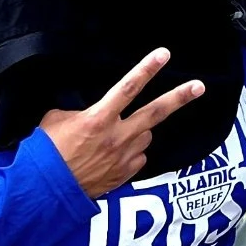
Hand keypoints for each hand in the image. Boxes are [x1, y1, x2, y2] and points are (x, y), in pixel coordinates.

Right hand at [41, 49, 205, 197]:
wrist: (46, 190)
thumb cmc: (47, 152)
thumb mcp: (56, 120)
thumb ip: (80, 112)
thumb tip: (88, 113)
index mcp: (98, 118)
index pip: (128, 87)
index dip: (147, 69)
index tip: (164, 55)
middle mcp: (117, 136)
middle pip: (155, 112)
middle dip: (179, 97)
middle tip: (199, 86)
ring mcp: (124, 157)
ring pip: (145, 135)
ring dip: (138, 130)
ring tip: (115, 136)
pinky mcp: (125, 174)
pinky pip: (138, 157)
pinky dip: (131, 152)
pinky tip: (113, 155)